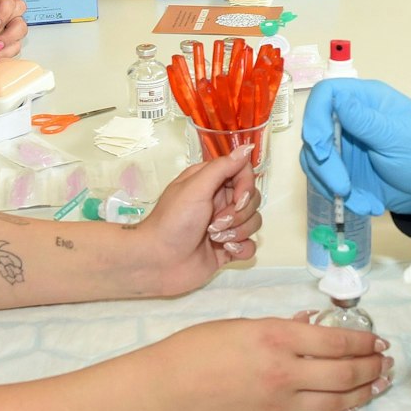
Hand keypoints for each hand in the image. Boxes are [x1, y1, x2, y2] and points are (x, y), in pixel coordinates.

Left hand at [136, 145, 263, 295]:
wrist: (157, 263)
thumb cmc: (172, 222)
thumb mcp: (195, 187)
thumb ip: (222, 167)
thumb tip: (246, 148)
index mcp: (209, 182)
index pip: (243, 173)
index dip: (246, 185)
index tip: (237, 199)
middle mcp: (218, 202)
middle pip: (251, 199)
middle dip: (239, 213)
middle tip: (214, 223)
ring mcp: (224, 227)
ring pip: (253, 222)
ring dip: (237, 232)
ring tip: (214, 238)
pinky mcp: (227, 249)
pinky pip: (250, 246)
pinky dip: (241, 249)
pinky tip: (225, 251)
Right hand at [146, 318, 390, 410]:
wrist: (167, 388)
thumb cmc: (197, 349)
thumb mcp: (243, 324)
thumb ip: (284, 326)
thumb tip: (314, 324)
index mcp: (277, 338)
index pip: (337, 340)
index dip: (364, 340)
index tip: (377, 339)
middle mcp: (284, 372)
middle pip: (344, 373)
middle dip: (372, 367)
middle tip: (385, 362)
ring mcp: (279, 404)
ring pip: (336, 402)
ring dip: (362, 392)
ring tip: (377, 384)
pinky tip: (346, 405)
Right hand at [299, 78, 410, 218]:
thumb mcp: (399, 137)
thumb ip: (366, 121)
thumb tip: (337, 98)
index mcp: (366, 100)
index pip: (326, 94)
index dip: (315, 117)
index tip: (320, 147)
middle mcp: (348, 119)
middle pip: (314, 132)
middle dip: (325, 164)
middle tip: (344, 188)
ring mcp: (343, 145)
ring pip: (315, 160)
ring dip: (332, 186)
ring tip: (364, 204)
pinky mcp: (343, 169)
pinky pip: (326, 182)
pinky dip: (343, 199)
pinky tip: (369, 206)